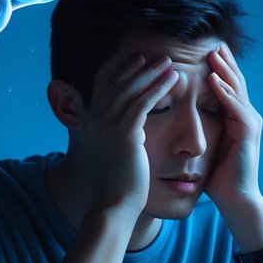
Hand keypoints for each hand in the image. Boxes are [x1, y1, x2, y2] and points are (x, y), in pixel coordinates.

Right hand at [77, 53, 177, 218]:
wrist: (112, 206)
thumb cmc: (115, 187)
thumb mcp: (107, 156)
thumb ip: (110, 138)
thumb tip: (122, 133)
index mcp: (88, 124)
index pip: (105, 89)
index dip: (123, 73)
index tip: (138, 61)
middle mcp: (94, 120)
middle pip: (118, 85)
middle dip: (139, 68)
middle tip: (157, 56)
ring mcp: (107, 126)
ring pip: (132, 90)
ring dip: (152, 73)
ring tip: (170, 62)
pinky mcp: (124, 133)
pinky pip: (144, 103)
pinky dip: (159, 87)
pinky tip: (174, 79)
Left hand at [205, 45, 262, 212]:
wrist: (236, 199)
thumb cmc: (219, 177)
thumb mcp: (208, 146)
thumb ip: (202, 128)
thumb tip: (180, 118)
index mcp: (236, 117)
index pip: (226, 86)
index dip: (217, 68)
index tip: (203, 50)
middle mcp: (246, 115)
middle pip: (234, 81)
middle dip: (223, 61)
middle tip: (213, 41)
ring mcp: (249, 122)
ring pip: (236, 89)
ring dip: (224, 70)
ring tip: (213, 53)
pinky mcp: (248, 132)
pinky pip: (235, 107)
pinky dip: (224, 92)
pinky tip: (213, 80)